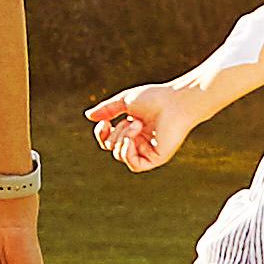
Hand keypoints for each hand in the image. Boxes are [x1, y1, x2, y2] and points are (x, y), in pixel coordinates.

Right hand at [85, 79, 200, 174]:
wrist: (175, 102)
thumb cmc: (155, 98)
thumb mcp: (124, 101)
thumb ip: (107, 109)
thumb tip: (88, 116)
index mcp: (133, 130)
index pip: (109, 141)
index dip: (101, 135)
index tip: (103, 123)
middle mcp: (140, 142)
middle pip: (112, 148)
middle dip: (117, 133)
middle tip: (133, 120)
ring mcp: (148, 152)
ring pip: (120, 155)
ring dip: (124, 138)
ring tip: (138, 124)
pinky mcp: (156, 159)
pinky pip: (134, 164)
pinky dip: (128, 151)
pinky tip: (135, 136)